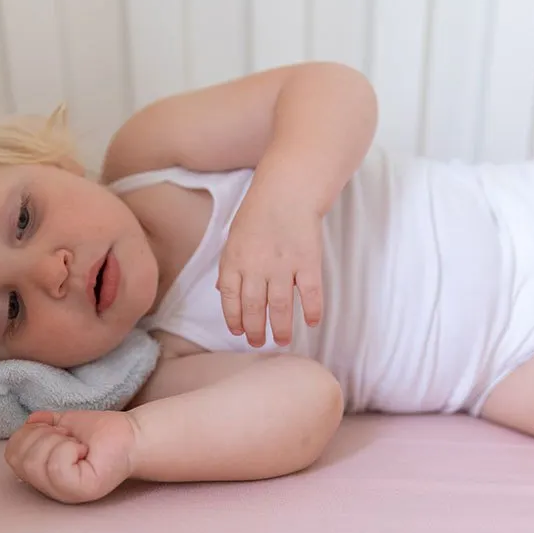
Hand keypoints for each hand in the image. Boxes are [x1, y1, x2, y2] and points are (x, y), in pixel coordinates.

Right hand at [5, 409, 137, 503]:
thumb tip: (30, 421)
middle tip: (69, 437)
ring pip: (38, 461)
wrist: (132, 435)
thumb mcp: (64, 423)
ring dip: (58, 440)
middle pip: (21, 458)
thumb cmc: (101, 432)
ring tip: (77, 444)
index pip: (11, 454)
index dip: (29, 433)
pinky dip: (69, 448)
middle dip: (44, 435)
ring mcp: (65, 493)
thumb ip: (42, 425)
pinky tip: (84, 450)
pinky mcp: (82, 490)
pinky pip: (57, 466)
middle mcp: (50, 489)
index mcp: (42, 474)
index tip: (56, 430)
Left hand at [217, 189, 323, 346]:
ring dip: (281, 327)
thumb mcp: (234, 236)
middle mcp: (256, 266)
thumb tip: (221, 291)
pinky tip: (312, 322)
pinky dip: (312, 310)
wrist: (288, 189)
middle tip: (259, 343)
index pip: (230, 298)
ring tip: (282, 340)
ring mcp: (283, 265)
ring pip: (279, 307)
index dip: (233, 318)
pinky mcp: (308, 262)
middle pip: (253, 307)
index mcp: (235, 259)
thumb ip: (229, 266)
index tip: (239, 331)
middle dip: (255, 330)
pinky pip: (311, 293)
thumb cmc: (259, 211)